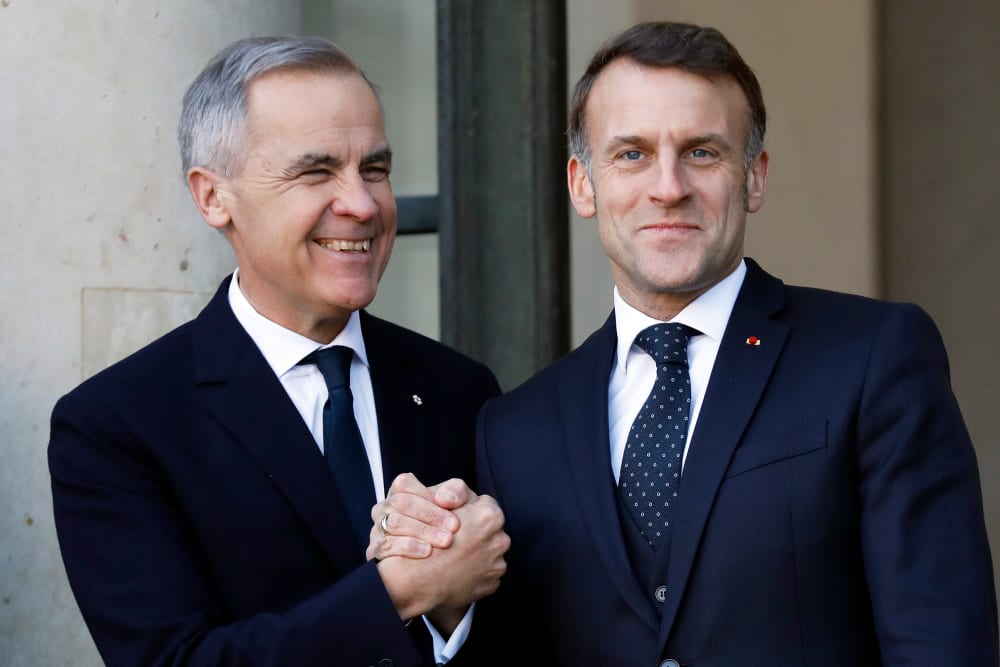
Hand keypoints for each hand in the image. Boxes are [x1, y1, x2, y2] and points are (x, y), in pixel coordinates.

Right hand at [366, 472, 473, 560]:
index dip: (426, 494)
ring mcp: (378, 530)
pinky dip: (409, 547)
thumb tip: (444, 498)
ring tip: (445, 541)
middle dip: (429, 514)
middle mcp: (385, 509)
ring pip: (394, 523)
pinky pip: (386, 546)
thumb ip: (456, 492)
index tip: (450, 507)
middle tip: (454, 527)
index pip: (404, 484)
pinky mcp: (376, 552)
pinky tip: (427, 552)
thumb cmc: (450, 525)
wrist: (450, 561)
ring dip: (423, 531)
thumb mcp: (460, 505)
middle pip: (400, 503)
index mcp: (401, 493)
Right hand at [376, 490, 509, 627]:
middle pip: (489, 529)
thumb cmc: (424, 540)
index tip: (455, 519)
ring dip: (475, 552)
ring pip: (488, 551)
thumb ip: (455, 493)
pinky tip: (457, 571)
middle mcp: (500, 539)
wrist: (418, 584)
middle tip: (453, 537)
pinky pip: (485, 572)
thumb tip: (458, 496)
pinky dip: (474, 571)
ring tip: (454, 556)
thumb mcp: (437, 504)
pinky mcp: (492, 584)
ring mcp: (497, 564)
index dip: (467, 510)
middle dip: (474, 531)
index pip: (484, 504)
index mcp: (490, 516)